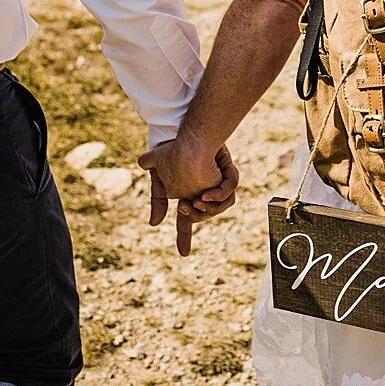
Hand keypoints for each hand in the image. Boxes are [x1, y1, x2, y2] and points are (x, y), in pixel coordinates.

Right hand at [138, 137, 238, 255]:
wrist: (184, 131)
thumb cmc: (170, 151)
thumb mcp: (158, 174)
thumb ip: (157, 198)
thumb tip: (154, 224)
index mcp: (188, 196)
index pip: (187, 220)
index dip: (185, 236)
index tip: (183, 254)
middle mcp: (204, 193)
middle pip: (205, 215)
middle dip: (197, 216)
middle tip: (186, 206)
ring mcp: (218, 185)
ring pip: (221, 206)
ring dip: (209, 209)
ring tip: (197, 201)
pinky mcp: (227, 174)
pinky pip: (230, 190)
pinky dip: (220, 195)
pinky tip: (207, 195)